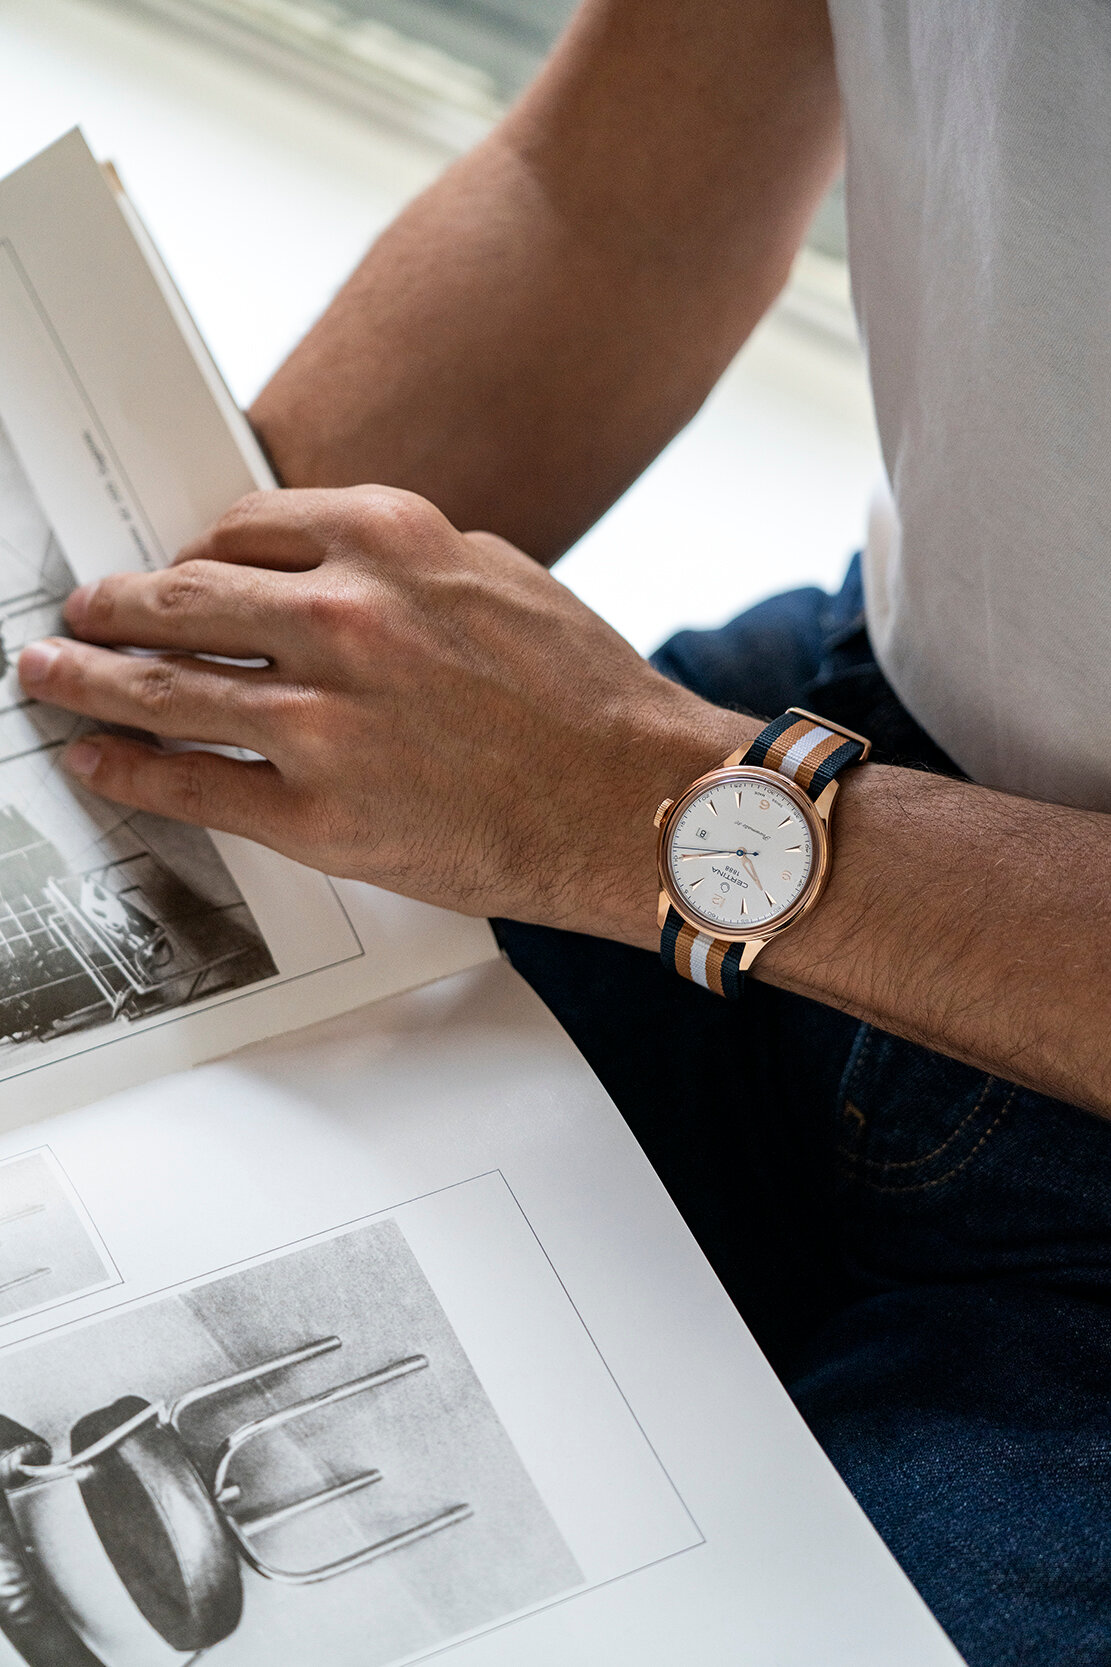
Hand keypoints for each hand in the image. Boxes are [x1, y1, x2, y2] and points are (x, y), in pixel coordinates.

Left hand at [17, 487, 745, 942]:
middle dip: (112, 608)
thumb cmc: (588, 695)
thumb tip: (319, 572)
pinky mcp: (320, 813)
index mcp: (390, 540)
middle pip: (181, 599)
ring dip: (89, 682)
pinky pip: (193, 784)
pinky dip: (130, 769)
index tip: (169, 573)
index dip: (189, 554)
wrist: (641, 799)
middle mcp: (345, 617)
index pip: (241, 529)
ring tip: (48, 678)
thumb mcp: (498, 576)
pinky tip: (99, 758)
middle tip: (75, 616)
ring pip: (166, 689)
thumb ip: (400, 562)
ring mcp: (324, 718)